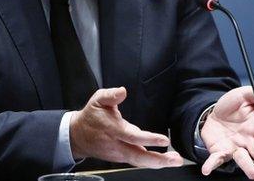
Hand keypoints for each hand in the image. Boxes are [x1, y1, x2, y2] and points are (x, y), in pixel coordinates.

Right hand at [69, 87, 183, 167]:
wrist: (78, 136)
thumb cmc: (91, 116)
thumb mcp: (98, 100)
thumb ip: (111, 94)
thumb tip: (122, 91)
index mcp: (113, 129)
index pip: (133, 137)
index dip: (149, 139)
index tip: (164, 139)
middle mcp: (117, 145)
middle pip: (139, 157)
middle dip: (159, 160)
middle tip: (175, 159)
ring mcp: (119, 154)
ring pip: (140, 162)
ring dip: (159, 162)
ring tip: (175, 160)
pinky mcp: (121, 157)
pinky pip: (138, 161)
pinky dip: (151, 162)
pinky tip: (164, 160)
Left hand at [200, 86, 253, 178]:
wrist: (211, 112)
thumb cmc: (231, 107)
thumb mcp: (243, 95)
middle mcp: (248, 140)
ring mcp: (235, 148)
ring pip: (243, 159)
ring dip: (248, 166)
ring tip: (253, 173)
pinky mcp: (221, 152)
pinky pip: (217, 160)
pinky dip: (212, 165)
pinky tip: (207, 169)